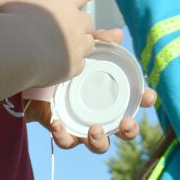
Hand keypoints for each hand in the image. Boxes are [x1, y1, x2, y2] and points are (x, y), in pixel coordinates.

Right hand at [0, 0, 100, 88]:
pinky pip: (80, 64)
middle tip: (76, 27)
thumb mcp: (7, 4)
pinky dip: (75, 63)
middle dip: (84, 24)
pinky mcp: (74, 66)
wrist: (18, 51)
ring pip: (90, 44)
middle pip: (89, 21)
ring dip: (83, 44)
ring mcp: (78, 45)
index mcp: (63, 1)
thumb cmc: (14, 21)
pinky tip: (67, 65)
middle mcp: (76, 22)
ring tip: (73, 47)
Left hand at [26, 28, 156, 153]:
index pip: (135, 100)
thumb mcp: (80, 47)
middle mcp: (100, 113)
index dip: (146, 100)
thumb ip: (98, 40)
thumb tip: (117, 34)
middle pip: (123, 131)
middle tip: (126, 123)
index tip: (148, 96)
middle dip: (130, 130)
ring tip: (95, 130)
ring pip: (98, 144)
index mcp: (110, 95)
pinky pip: (67, 141)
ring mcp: (82, 124)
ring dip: (100, 141)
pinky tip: (58, 124)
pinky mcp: (62, 130)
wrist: (31, 71)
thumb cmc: (63, 61)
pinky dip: (65, 136)